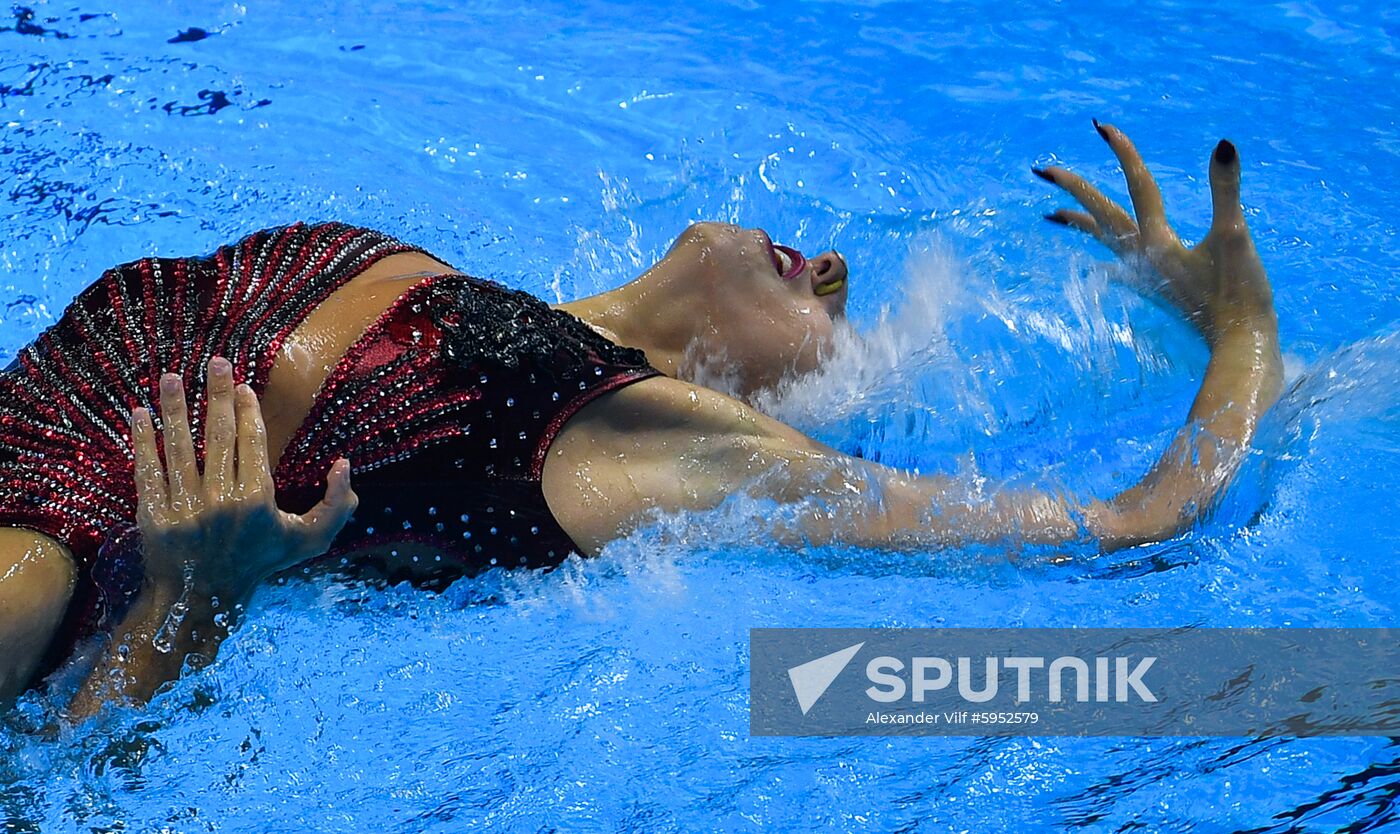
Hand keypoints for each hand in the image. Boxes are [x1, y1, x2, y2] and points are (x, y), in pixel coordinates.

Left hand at [131, 356, 356, 600]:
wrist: (202, 601)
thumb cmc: (259, 564)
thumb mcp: (308, 540)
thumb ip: (336, 504)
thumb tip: (344, 464)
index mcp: (257, 500)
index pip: (251, 442)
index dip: (247, 410)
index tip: (243, 385)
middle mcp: (220, 500)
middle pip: (218, 435)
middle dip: (217, 394)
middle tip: (215, 362)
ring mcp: (184, 507)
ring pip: (179, 447)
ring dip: (174, 408)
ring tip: (170, 377)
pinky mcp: (154, 515)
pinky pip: (147, 470)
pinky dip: (143, 440)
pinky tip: (140, 414)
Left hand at [1035, 121, 1275, 342]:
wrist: (1239, 346)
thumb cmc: (1240, 295)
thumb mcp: (1235, 237)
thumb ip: (1226, 190)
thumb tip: (1222, 145)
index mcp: (1159, 241)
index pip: (1137, 186)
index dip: (1123, 153)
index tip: (1100, 127)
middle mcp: (1143, 257)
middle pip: (1101, 215)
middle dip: (1073, 189)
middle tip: (1042, 170)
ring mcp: (1145, 276)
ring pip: (1103, 241)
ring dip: (1079, 223)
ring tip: (1052, 214)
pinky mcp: (1155, 292)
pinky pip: (1117, 269)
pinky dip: (1102, 261)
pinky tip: (1097, 268)